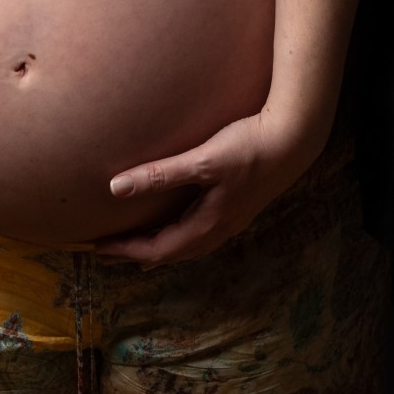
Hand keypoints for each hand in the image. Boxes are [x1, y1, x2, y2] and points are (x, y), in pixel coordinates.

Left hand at [93, 109, 321, 265]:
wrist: (295, 140)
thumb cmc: (249, 148)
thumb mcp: (203, 161)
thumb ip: (160, 174)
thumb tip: (115, 188)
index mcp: (207, 225)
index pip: (157, 249)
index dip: (125, 250)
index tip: (97, 247)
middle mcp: (218, 229)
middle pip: (171, 253)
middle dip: (139, 253)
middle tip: (109, 250)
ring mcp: (231, 220)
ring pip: (188, 245)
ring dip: (160, 246)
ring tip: (139, 243)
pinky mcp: (238, 205)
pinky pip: (200, 232)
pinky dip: (179, 234)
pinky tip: (179, 220)